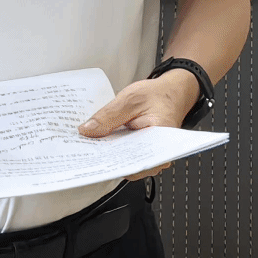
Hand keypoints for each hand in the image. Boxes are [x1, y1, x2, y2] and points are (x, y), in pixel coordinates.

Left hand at [78, 72, 202, 178]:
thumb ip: (109, 115)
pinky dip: (113, 149)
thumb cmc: (158, 95)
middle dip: (106, 157)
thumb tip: (87, 131)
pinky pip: (125, 156)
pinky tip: (102, 141)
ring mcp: (150, 157)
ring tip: (92, 143)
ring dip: (108, 154)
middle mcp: (158, 156)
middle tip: (86, 148)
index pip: (133, 160)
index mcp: (160, 141)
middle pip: (127, 165)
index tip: (92, 155)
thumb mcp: (131, 98)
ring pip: (125, 163)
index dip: (111, 160)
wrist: (172, 93)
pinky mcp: (141, 153)